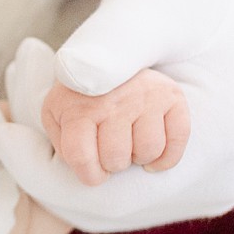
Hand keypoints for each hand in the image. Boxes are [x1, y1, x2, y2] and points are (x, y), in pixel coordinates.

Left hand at [40, 69, 190, 186]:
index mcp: (78, 107)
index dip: (89, 175)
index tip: (93, 171)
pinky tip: (155, 155)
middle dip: (113, 164)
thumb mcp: (56, 116)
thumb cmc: (80, 99)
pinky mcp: (171, 96)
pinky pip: (178, 140)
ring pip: (148, 151)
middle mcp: (112, 99)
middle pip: (116, 159)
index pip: (81, 158)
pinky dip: (168, 157)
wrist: (109, 58)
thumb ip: (60, 143)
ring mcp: (145, 95)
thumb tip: (80, 167)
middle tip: (111, 150)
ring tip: (130, 143)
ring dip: (139, 157)